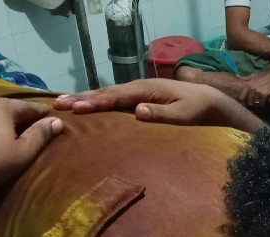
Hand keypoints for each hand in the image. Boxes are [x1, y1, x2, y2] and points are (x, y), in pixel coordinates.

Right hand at [55, 79, 234, 126]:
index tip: (76, 108)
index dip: (95, 102)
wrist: (211, 103)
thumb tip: (137, 111)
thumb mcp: (184, 116)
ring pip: (108, 94)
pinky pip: (114, 99)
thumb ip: (161, 114)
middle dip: (82, 98)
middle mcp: (139, 88)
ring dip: (86, 98)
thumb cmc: (198, 111)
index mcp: (147, 91)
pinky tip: (86, 106)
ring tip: (64, 104)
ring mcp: (138, 92)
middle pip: (106, 93)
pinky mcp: (140, 98)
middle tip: (58, 104)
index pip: (116, 97)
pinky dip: (98, 101)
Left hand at [242, 70, 269, 107]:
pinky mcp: (264, 95)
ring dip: (257, 104)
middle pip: (249, 100)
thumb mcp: (254, 75)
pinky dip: (262, 104)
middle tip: (252, 104)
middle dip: (250, 103)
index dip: (243, 99)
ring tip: (258, 104)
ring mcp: (258, 92)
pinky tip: (263, 104)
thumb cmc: (264, 75)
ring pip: (255, 102)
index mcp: (249, 85)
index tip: (245, 101)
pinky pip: (261, 103)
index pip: (242, 96)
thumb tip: (237, 77)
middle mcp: (252, 89)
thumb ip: (246, 78)